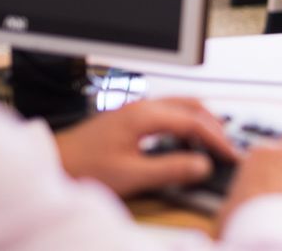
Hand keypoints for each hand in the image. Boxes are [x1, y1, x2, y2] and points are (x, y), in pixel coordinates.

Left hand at [54, 98, 236, 198]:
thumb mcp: (132, 175)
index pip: (195, 122)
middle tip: (226, 148)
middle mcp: (143, 106)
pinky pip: (168, 113)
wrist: (51, 163)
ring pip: (180, 106)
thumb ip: (170, 169)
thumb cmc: (83, 167)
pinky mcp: (129, 118)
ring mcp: (135, 110)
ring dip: (200, 122)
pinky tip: (183, 142)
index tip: (230, 154)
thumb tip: (202, 166)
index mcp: (146, 115)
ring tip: (212, 142)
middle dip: (214, 126)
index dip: (217, 139)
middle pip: (192, 106)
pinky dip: (184, 124)